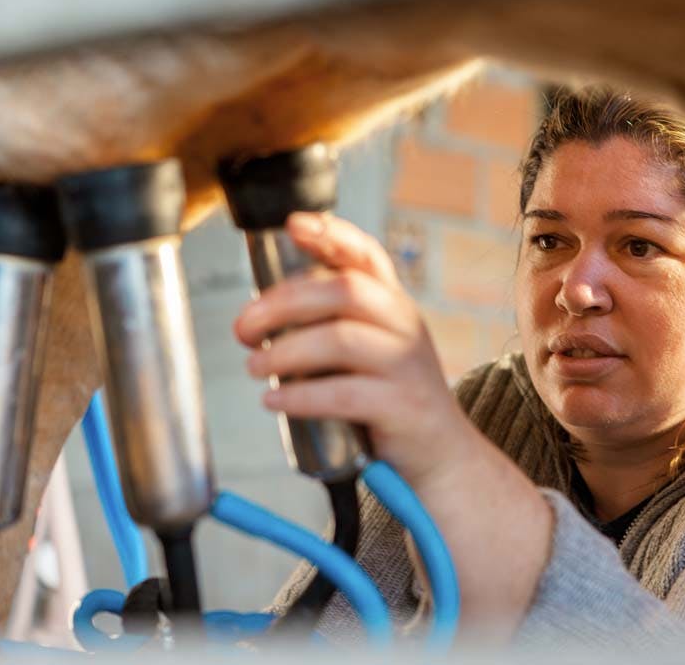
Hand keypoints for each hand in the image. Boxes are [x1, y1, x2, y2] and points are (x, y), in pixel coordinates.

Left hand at [233, 212, 555, 636]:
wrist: (441, 459)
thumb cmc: (390, 401)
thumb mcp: (371, 351)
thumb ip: (331, 325)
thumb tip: (259, 313)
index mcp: (394, 305)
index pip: (366, 256)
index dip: (331, 234)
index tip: (292, 224)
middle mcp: (405, 326)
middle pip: (342, 291)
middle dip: (283, 303)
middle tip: (243, 328)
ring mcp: (407, 366)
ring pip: (341, 339)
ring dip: (286, 351)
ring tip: (254, 366)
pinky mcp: (403, 407)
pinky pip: (343, 394)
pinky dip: (301, 396)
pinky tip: (275, 402)